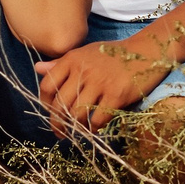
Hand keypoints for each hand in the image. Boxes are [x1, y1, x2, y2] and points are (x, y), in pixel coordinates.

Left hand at [35, 36, 174, 133]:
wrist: (147, 51)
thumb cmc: (114, 53)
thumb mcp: (85, 53)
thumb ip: (61, 63)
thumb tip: (37, 69)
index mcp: (72, 59)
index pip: (47, 85)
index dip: (45, 102)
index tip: (50, 111)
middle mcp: (83, 71)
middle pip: (60, 104)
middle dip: (57, 123)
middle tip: (60, 132)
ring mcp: (100, 83)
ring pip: (77, 114)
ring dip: (75, 128)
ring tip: (77, 132)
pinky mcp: (116, 95)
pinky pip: (98, 119)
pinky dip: (93, 128)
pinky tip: (95, 129)